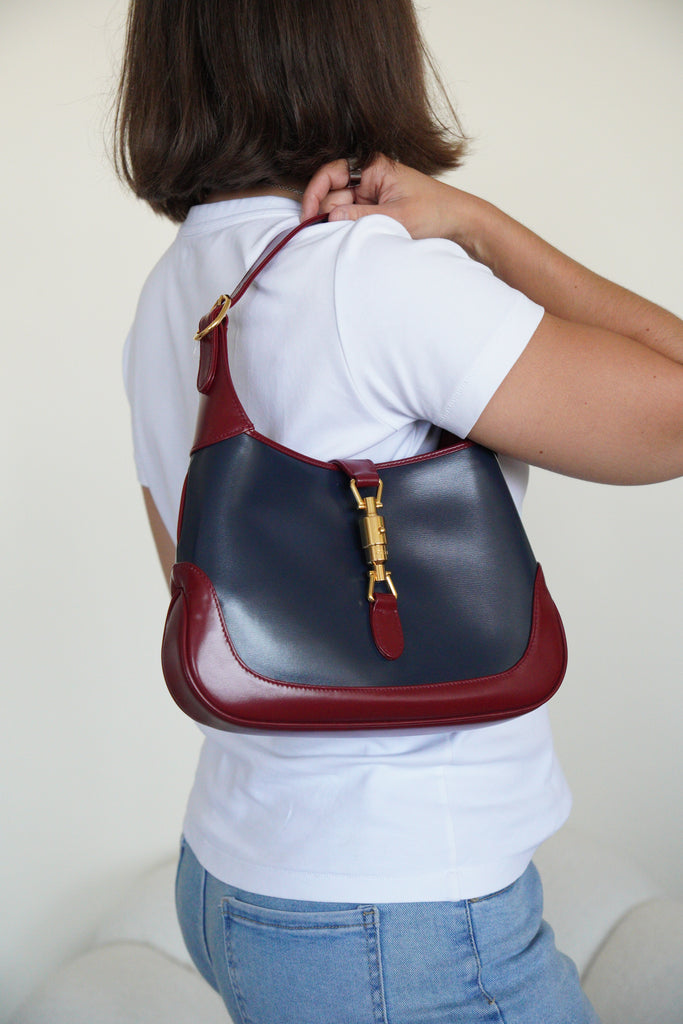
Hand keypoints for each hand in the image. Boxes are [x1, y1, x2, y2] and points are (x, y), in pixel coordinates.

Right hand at [301, 155, 462, 242]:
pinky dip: (348, 229)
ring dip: (337, 224)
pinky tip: (347, 240)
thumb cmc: (435, 212)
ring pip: (341, 209)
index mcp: (374, 167)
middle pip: (333, 193)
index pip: (331, 173)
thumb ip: (361, 217)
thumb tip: (329, 216)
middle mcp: (369, 178)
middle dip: (325, 213)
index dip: (315, 192)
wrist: (460, 222)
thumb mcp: (397, 216)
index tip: (308, 215)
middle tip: (320, 236)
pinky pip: (353, 218)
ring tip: (339, 241)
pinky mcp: (376, 210)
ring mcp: (372, 195)